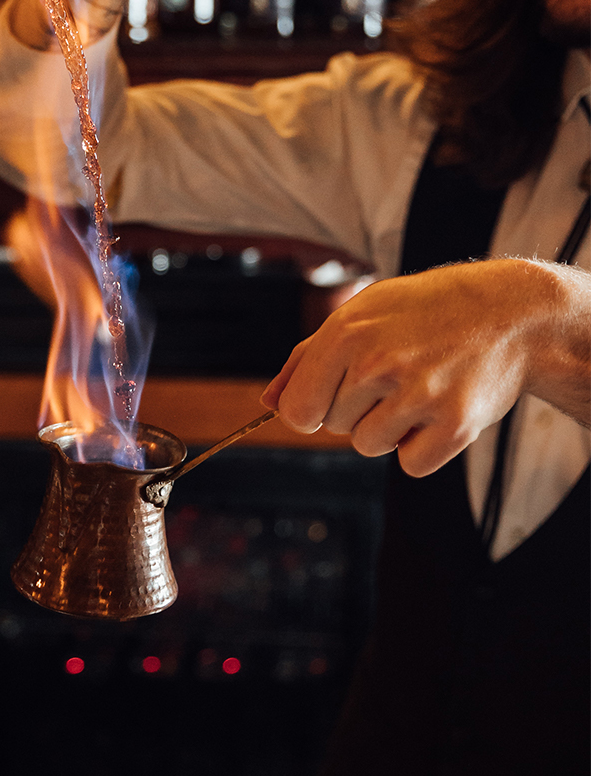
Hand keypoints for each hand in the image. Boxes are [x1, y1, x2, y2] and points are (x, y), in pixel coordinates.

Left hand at [261, 259, 590, 476]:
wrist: (505, 312)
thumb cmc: (421, 311)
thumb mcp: (358, 314)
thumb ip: (307, 358)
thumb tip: (269, 402)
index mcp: (345, 334)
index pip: (297, 411)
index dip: (311, 408)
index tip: (332, 394)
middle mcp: (378, 364)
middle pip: (332, 427)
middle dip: (354, 408)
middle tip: (392, 374)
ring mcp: (418, 395)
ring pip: (368, 446)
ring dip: (387, 428)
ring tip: (416, 387)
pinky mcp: (456, 425)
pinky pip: (411, 464)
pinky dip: (421, 446)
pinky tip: (438, 409)